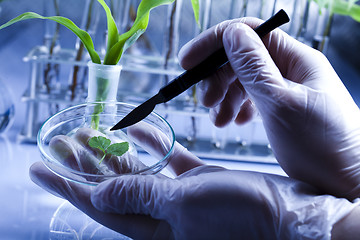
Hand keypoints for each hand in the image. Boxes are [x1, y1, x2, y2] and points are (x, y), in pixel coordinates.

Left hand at [30, 123, 358, 238]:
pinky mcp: (198, 183)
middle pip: (111, 187)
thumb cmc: (242, 217)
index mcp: (152, 227)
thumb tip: (99, 195)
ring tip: (92, 133)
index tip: (39, 167)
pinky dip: (153, 147)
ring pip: (137, 173)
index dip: (65, 185)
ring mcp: (179, 199)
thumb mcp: (184, 207)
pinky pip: (167, 163)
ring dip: (115, 153)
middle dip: (85, 164)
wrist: (291, 217)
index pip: (96, 205)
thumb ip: (141, 197)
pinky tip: (141, 132)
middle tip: (62, 141)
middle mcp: (160, 214)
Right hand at [178, 17, 359, 199]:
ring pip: (244, 81)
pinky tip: (234, 122)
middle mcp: (291, 71)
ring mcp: (287, 90)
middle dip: (218, 77)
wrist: (348, 185)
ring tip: (219, 120)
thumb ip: (253, 67)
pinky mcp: (282, 110)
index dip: (214, 43)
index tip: (187, 61)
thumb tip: (230, 34)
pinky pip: (252, 99)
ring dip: (225, 96)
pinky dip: (237, 108)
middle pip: (242, 58)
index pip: (249, 33)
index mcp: (297, 60)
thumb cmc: (324, 147)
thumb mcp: (281, 104)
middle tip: (206, 101)